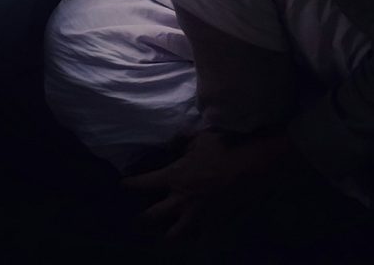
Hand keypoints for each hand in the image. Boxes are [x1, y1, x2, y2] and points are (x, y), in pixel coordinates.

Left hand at [121, 128, 299, 242]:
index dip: (131, 184)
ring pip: (174, 235)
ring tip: (165, 232)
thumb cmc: (223, 147)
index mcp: (174, 177)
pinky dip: (194, 236)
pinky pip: (199, 236)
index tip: (123, 184)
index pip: (144, 183)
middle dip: (143, 218)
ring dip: (168, 233)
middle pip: (153, 217)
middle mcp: (180, 200)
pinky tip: (194, 234)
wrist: (250, 165)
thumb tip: (170, 142)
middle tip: (139, 218)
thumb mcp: (199, 137)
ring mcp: (196, 215)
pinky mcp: (212, 223)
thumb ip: (181, 140)